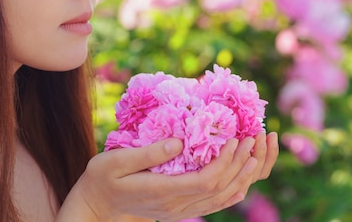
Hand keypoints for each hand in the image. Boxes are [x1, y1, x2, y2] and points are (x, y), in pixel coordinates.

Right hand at [57, 131, 278, 221]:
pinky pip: (212, 205)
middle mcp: (175, 206)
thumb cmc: (102, 177)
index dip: (225, 161)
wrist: (98, 205)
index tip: (234, 139)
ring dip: (240, 177)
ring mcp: (178, 212)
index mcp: (161, 191)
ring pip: (219, 199)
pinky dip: (231, 193)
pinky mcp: (179, 211)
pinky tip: (242, 181)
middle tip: (252, 139)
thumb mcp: (115, 160)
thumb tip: (178, 142)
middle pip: (218, 189)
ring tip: (254, 154)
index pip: (204, 180)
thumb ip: (148, 153)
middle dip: (239, 164)